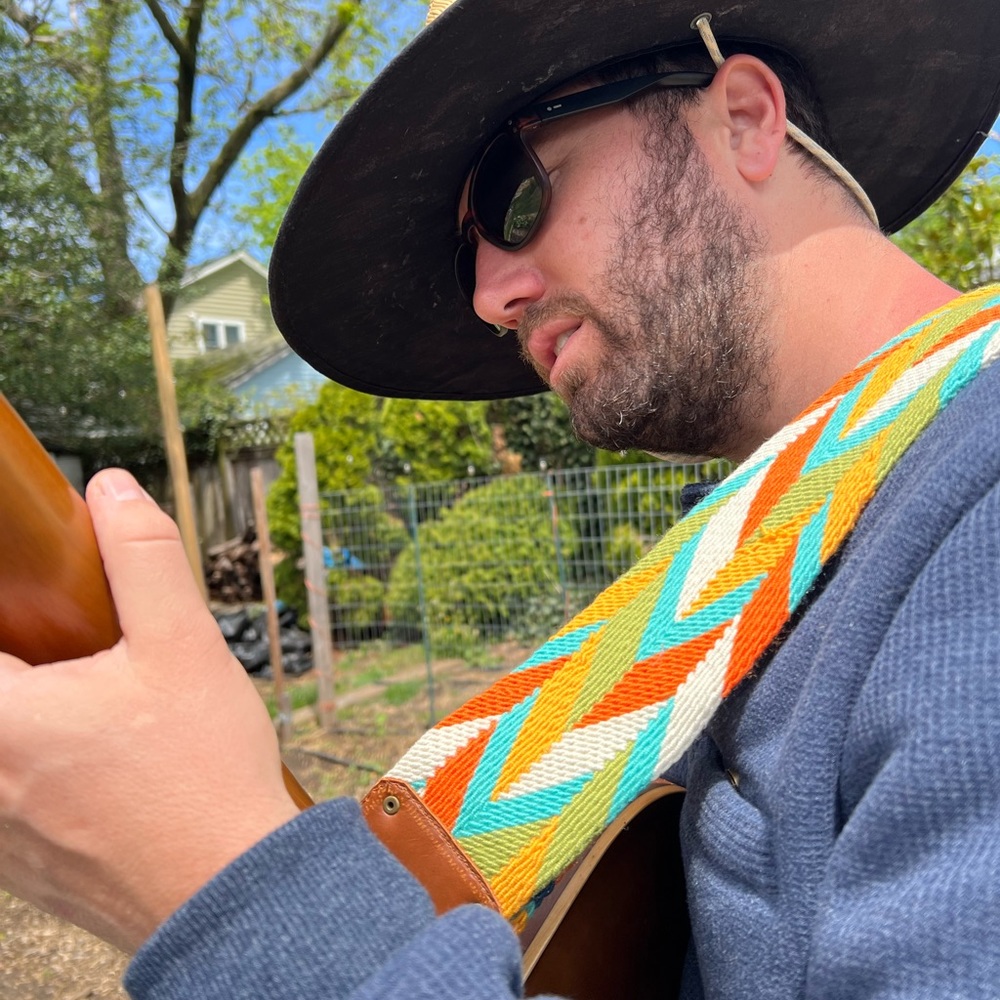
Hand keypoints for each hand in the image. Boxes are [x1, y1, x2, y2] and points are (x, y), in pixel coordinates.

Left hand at [0, 469, 300, 952]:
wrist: (231, 892)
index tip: (43, 625)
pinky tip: (106, 771)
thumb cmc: (204, 772)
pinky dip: (40, 775)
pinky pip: (11, 803)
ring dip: (35, 724)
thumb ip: (143, 557)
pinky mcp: (19, 871)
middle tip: (79, 658)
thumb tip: (112, 489)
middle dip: (31, 666)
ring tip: (104, 718)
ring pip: (2, 756)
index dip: (10, 620)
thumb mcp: (185, 646)